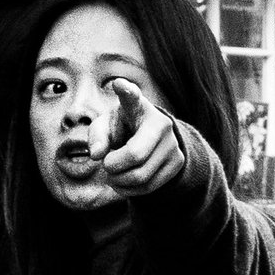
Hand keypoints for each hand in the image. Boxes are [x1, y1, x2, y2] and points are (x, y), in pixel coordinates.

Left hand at [102, 81, 185, 198]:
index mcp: (138, 107)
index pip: (132, 98)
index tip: (118, 84)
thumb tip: (97, 155)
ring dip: (119, 182)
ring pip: (141, 176)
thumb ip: (97, 137)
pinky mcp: (177, 162)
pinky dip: (130, 190)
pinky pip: (150, 187)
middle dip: (113, 167)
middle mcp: (160, 123)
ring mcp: (172, 143)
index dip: (126, 92)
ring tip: (113, 176)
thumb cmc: (121, 129)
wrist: (150, 139)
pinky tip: (123, 182)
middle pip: (134, 155)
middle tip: (106, 166)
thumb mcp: (105, 127)